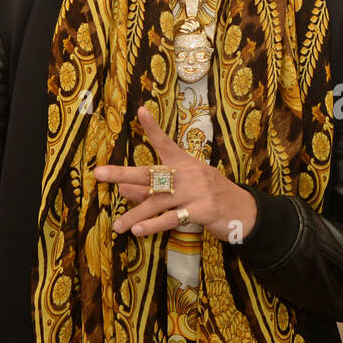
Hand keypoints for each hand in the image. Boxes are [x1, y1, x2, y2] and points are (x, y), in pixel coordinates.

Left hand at [93, 106, 257, 242]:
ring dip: (136, 213)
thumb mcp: (184, 189)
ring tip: (118, 225)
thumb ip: (152, 189)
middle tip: (99, 173)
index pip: (166, 143)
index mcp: (185, 164)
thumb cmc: (210, 198)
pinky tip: (139, 231)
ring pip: (158, 201)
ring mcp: (196, 192)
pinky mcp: (202, 210)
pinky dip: (154, 225)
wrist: (244, 212)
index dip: (152, 128)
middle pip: (151, 173)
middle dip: (123, 174)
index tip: (140, 111)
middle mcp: (189, 174)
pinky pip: (172, 218)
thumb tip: (123, 189)